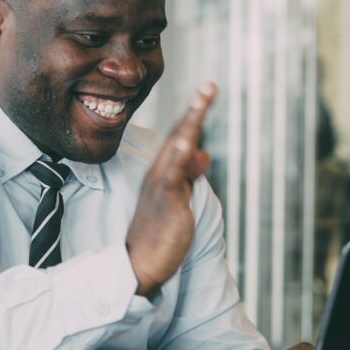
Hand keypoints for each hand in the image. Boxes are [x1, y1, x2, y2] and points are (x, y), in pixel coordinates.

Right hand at [126, 83, 216, 296]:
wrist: (139, 263)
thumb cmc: (159, 233)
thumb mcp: (180, 197)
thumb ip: (189, 174)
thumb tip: (203, 153)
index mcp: (163, 172)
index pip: (181, 139)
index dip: (194, 116)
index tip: (206, 93)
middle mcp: (160, 173)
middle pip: (180, 135)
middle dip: (195, 110)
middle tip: (210, 86)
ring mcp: (161, 185)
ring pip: (177, 148)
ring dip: (190, 122)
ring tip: (203, 98)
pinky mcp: (164, 201)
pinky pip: (172, 176)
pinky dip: (179, 157)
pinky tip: (187, 141)